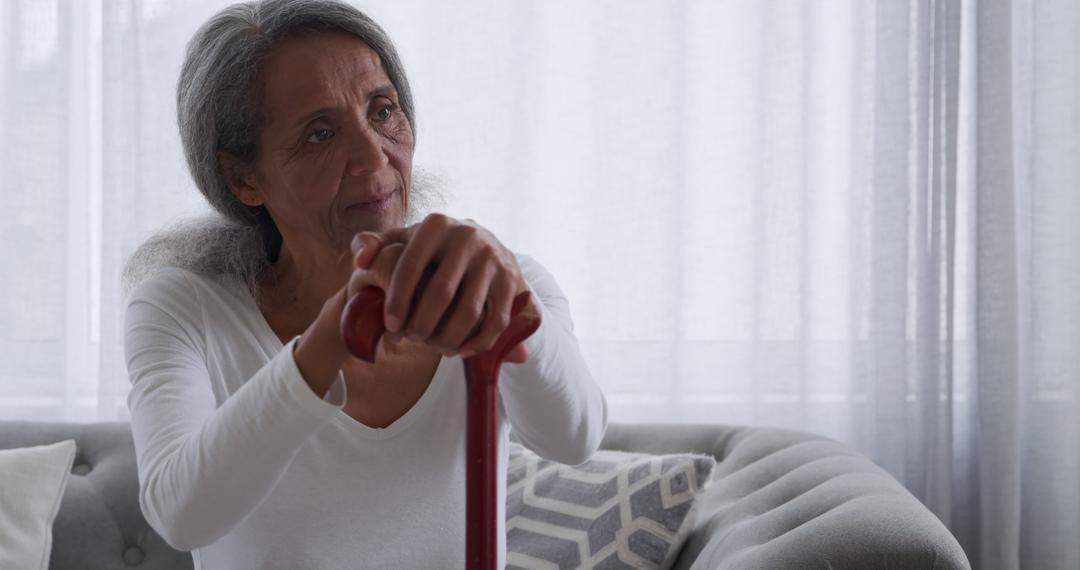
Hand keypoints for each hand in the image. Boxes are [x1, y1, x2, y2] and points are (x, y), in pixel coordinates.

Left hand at [350, 214, 529, 361]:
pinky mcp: (511, 279)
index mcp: (435, 224)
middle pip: (440, 293)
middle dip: (422, 325)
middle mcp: (467, 235)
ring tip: (434, 348)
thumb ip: (371, 243)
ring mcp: (493, 257)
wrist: (483, 244)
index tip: (391, 326)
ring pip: (469, 312)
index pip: (410, 266)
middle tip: (412, 339)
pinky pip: (495, 321)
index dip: (398, 302)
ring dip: (448, 338)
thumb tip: (361, 261)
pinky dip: (477, 342)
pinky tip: (460, 351)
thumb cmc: (430, 248)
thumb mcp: (401, 239)